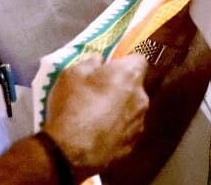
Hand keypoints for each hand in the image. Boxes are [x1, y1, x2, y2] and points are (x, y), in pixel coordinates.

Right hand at [44, 54, 148, 177]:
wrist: (69, 151)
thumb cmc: (72, 106)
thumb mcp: (72, 73)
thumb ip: (91, 62)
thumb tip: (99, 61)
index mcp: (129, 75)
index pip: (138, 59)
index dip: (124, 62)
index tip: (110, 67)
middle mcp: (141, 98)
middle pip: (135, 86)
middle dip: (121, 86)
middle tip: (99, 92)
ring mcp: (139, 123)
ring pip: (132, 109)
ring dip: (120, 109)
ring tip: (97, 116)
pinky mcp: (132, 145)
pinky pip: (126, 130)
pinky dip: (116, 129)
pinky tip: (99, 133)